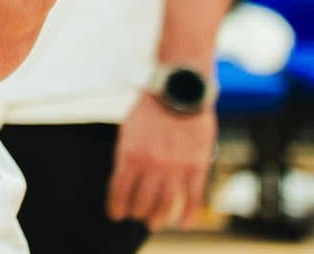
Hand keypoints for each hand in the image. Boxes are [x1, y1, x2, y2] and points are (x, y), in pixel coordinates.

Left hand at [109, 92, 214, 228]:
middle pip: (142, 201)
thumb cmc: (150, 109)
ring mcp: (176, 167)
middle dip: (137, 213)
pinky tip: (184, 223)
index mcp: (130, 154)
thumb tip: (122, 181)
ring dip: (159, 217)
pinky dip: (189, 213)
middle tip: (136, 217)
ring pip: (167, 204)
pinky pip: (193, 197)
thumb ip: (125, 155)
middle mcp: (152, 164)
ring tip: (153, 223)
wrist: (179, 91)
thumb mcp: (127, 130)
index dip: (116, 206)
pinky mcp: (197, 166)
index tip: (116, 214)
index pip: (119, 190)